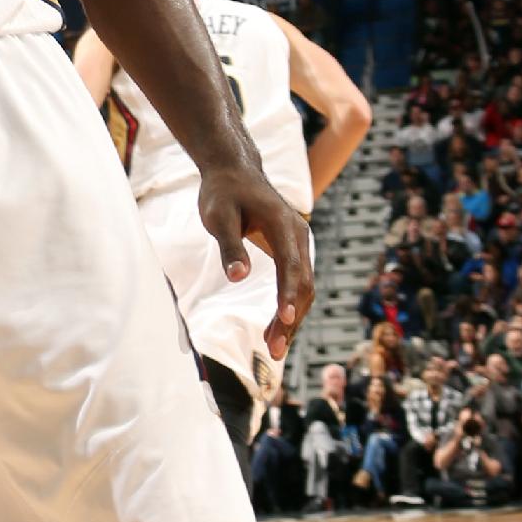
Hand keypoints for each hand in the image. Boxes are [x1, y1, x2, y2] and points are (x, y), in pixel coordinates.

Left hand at [196, 165, 313, 360]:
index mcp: (282, 224)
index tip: (285, 320)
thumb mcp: (217, 216)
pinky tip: (278, 326)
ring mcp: (299, 242)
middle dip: (291, 318)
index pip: (290, 265)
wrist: (234, 171)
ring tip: (274, 348)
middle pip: (303, 282)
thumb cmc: (222, 193)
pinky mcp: (293, 249)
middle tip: (274, 351)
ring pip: (304, 286)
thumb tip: (239, 277)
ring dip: (292, 317)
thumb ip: (229, 246)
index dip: (288, 294)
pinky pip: (297, 281)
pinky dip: (290, 305)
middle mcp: (298, 234)